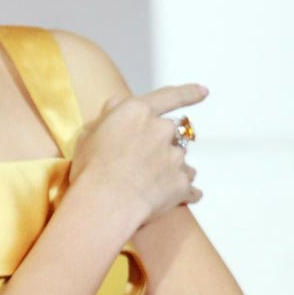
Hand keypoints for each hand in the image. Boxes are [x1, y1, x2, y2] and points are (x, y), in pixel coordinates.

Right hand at [69, 82, 207, 226]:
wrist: (105, 202)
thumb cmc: (91, 168)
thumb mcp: (89, 133)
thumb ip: (108, 115)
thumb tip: (118, 102)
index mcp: (138, 112)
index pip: (169, 96)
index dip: (188, 92)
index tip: (204, 91)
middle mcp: (162, 129)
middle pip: (171, 133)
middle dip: (161, 144)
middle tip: (141, 163)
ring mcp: (175, 157)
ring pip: (179, 159)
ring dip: (169, 168)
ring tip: (149, 185)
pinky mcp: (182, 183)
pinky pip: (189, 187)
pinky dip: (182, 192)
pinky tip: (169, 200)